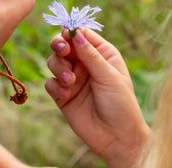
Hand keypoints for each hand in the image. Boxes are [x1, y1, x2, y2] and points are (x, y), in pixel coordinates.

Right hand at [46, 28, 149, 167]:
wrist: (117, 139)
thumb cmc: (121, 104)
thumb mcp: (108, 76)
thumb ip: (90, 55)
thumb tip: (75, 32)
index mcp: (101, 53)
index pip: (81, 34)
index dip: (72, 32)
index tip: (67, 36)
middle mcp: (84, 63)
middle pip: (63, 44)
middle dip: (59, 45)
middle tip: (63, 52)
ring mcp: (72, 77)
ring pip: (53, 61)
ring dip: (59, 68)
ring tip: (71, 82)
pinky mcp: (62, 94)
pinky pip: (50, 82)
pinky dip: (55, 85)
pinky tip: (67, 94)